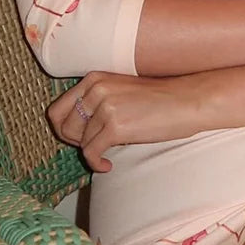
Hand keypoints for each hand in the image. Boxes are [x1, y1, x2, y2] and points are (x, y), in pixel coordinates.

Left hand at [47, 72, 196, 172]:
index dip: (63, 128)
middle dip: (74, 142)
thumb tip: (72, 128)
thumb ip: (95, 102)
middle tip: (93, 148)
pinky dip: (97, 164)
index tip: (78, 138)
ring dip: (90, 153)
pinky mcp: (115, 125)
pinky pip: (91, 153)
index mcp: (93, 79)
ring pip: (79, 141)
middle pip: (63, 126)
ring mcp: (105, 106)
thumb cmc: (158, 100)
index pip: (57, 108)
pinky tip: (108, 165)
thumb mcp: (120, 91)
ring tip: (105, 155)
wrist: (187, 102)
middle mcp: (96, 89)